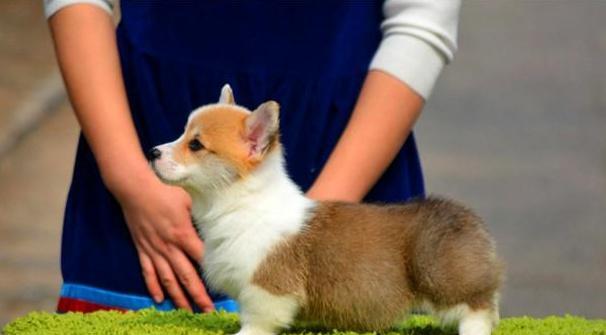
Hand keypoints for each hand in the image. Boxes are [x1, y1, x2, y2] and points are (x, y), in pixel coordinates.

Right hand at [110, 171, 213, 311]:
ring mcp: (154, 250)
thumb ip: (201, 215)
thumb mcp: (189, 200)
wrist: (135, 189)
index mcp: (183, 234)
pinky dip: (153, 286)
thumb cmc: (165, 191)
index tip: (223, 285)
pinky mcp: (142, 249)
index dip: (212, 272)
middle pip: (186, 276)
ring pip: (167, 279)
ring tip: (187, 311)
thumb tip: (216, 223)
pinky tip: (159, 299)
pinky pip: (147, 272)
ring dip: (178, 297)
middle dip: (197, 295)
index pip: (201, 258)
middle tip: (208, 310)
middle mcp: (169, 247)